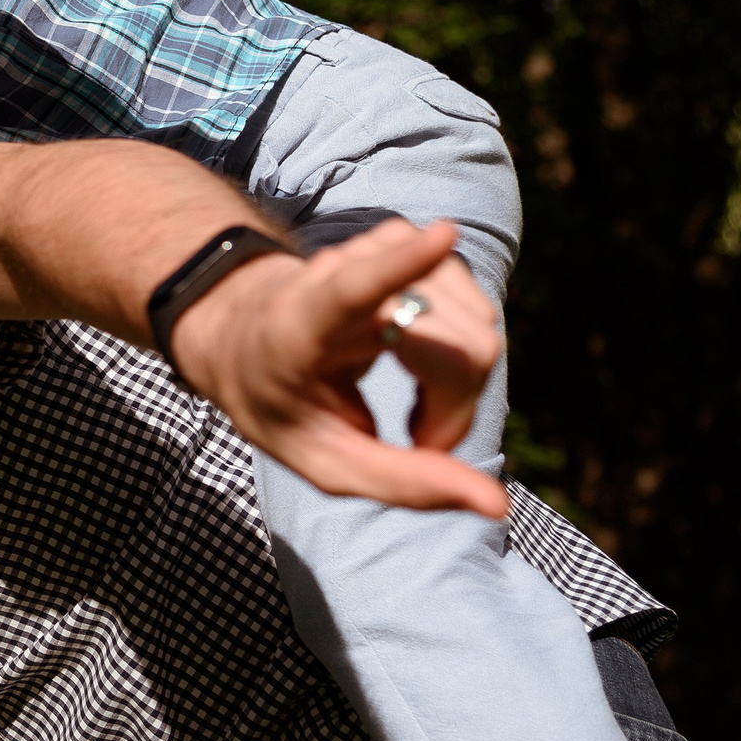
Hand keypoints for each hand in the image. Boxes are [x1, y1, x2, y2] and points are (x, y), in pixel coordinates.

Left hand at [169, 217, 508, 517]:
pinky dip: (464, 350)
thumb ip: (398, 481)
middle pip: (455, 338)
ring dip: (461, 380)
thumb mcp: (318, 458)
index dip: (401, 264)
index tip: (442, 235)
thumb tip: (496, 505)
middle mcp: (340, 276)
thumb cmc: (279, 401)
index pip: (352, 287)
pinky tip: (425, 370)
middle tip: (419, 441)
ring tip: (415, 407)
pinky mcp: (409, 246)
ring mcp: (376, 253)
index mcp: (299, 324)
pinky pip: (472, 306)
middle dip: (455, 403)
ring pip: (475, 322)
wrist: (244, 334)